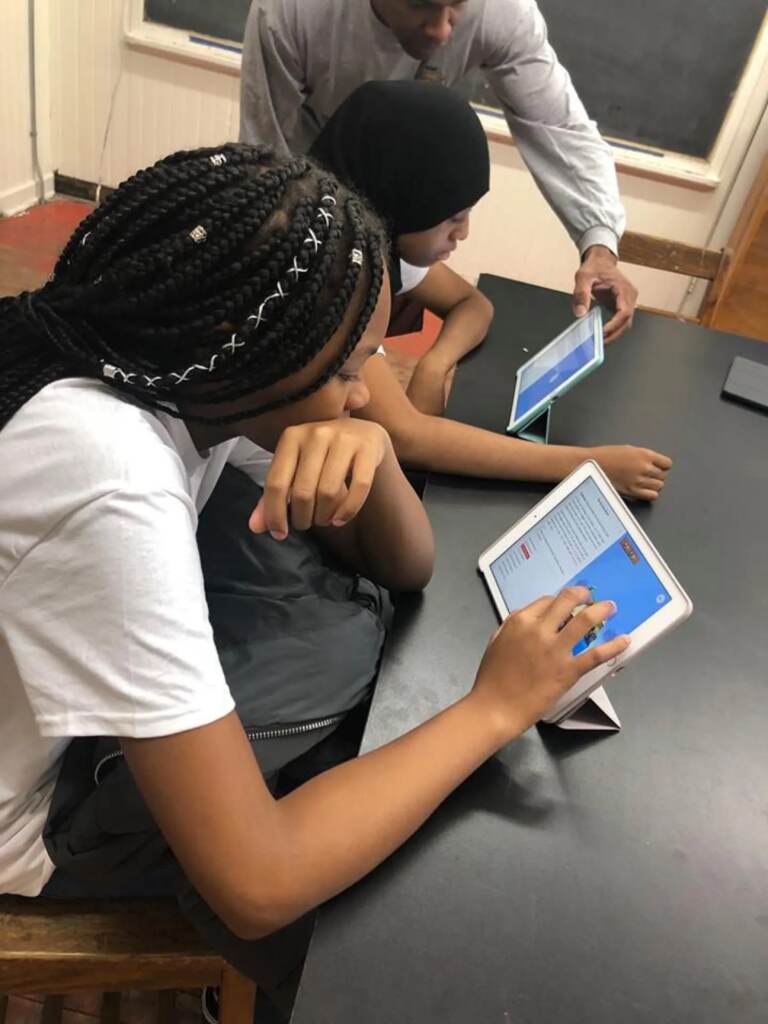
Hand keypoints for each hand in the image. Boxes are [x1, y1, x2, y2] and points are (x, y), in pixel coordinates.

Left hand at [249, 420, 390, 538]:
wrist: (363, 433)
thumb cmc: (323, 456)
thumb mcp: (295, 469)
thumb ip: (274, 496)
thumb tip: (255, 527)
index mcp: (291, 437)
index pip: (276, 482)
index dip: (275, 514)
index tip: (280, 534)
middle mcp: (316, 433)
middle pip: (302, 491)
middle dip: (302, 518)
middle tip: (306, 524)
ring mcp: (344, 437)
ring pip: (329, 491)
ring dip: (324, 516)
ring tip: (324, 520)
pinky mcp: (369, 446)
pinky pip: (359, 487)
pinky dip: (348, 511)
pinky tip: (341, 519)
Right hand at [471, 587, 629, 738]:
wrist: (495, 707)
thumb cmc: (492, 677)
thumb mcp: (497, 641)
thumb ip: (513, 626)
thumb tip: (533, 619)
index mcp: (520, 621)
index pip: (547, 601)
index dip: (561, 601)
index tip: (570, 604)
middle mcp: (539, 629)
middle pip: (567, 600)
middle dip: (583, 595)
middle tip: (592, 597)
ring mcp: (555, 649)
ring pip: (585, 620)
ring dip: (601, 610)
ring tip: (611, 607)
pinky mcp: (568, 669)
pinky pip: (596, 654)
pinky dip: (613, 646)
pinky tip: (624, 641)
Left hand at [573, 245, 637, 343]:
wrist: (600, 261)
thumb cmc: (594, 267)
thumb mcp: (583, 277)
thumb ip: (581, 294)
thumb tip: (579, 313)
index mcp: (624, 288)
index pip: (624, 312)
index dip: (614, 325)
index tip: (602, 333)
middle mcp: (630, 296)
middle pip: (626, 321)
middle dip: (613, 334)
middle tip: (598, 343)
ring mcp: (628, 302)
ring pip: (625, 324)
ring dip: (613, 334)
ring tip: (598, 341)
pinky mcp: (622, 306)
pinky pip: (620, 321)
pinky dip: (611, 329)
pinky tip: (600, 334)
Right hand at [590, 445, 671, 500]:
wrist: (591, 464)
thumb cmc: (606, 456)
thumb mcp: (628, 449)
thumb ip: (643, 456)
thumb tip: (653, 463)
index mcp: (644, 454)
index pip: (667, 464)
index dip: (662, 466)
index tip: (658, 467)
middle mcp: (643, 467)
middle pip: (663, 476)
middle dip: (657, 475)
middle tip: (646, 474)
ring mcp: (638, 480)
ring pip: (659, 486)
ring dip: (653, 485)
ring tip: (643, 482)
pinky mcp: (632, 491)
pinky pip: (652, 496)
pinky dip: (650, 494)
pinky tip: (642, 490)